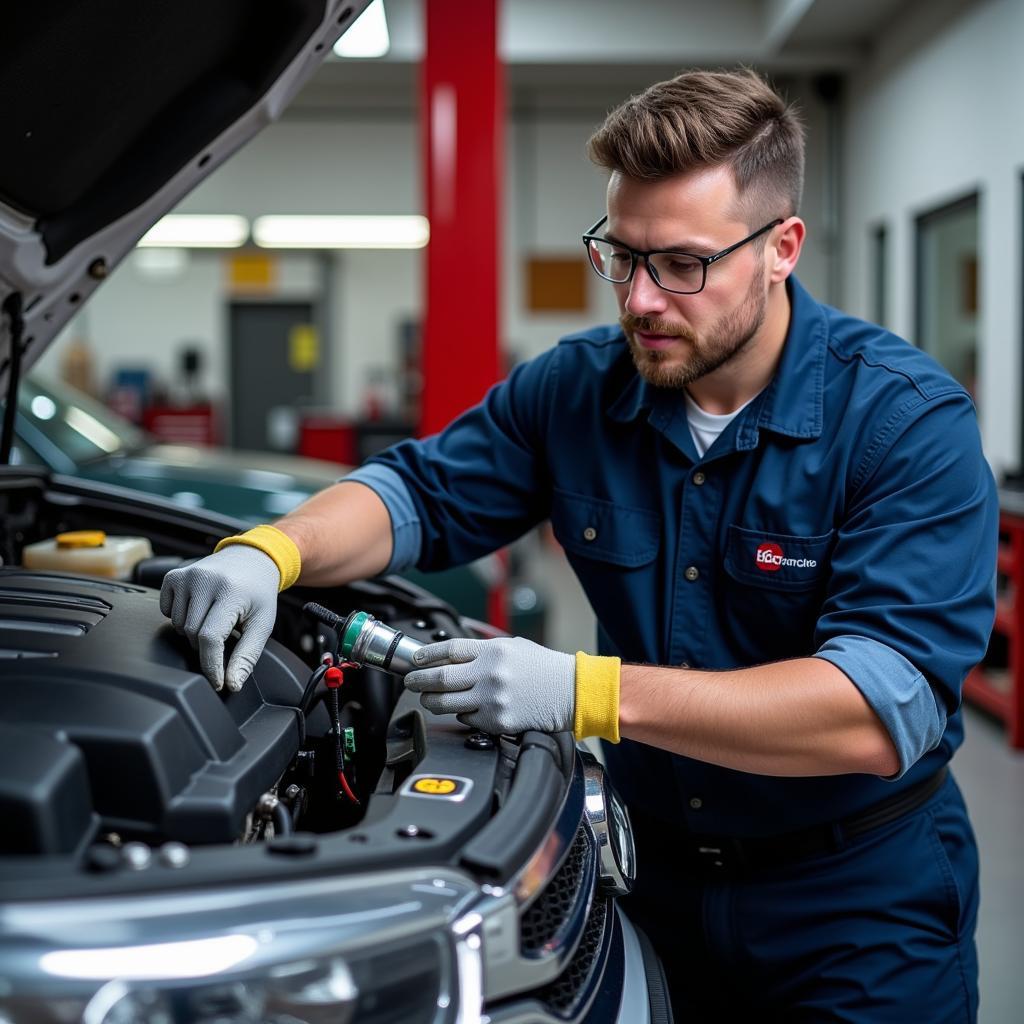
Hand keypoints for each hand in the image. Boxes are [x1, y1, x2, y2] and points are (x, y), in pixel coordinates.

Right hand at [159, 546, 279, 691]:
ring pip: (178, 626)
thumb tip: (232, 684)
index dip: (212, 665)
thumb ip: (247, 656)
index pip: (210, 638)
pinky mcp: (174, 576)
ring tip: (214, 619)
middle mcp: (206, 580)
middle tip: (225, 634)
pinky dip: (179, 617)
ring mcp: (187, 576)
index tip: (217, 682)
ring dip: (193, 632)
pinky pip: (166, 612)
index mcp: (231, 592)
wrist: (252, 559)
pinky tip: (199, 608)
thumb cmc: (258, 593)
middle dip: (206, 645)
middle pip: (192, 634)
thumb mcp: (262, 624)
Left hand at [404, 636, 574, 734]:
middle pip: (440, 679)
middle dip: (418, 681)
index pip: (449, 650)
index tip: (416, 659)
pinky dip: (462, 715)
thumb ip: (483, 652)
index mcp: (494, 652)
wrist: (571, 692)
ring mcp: (493, 700)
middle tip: (411, 681)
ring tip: (428, 698)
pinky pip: (466, 720)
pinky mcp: (498, 722)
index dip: (426, 655)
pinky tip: (465, 709)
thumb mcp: (514, 648)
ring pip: (446, 704)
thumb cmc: (544, 668)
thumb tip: (451, 657)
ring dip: (431, 701)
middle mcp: (490, 675)